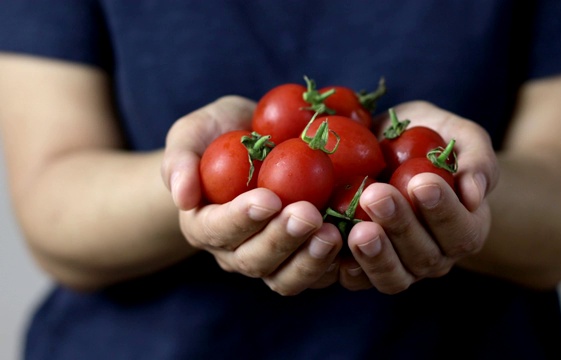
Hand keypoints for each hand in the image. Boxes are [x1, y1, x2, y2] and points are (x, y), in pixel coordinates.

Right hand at [161, 96, 342, 294]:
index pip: (217, 229)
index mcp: (204, 224)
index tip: (268, 199)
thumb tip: (182, 195)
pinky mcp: (302, 258)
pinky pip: (317, 273)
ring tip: (333, 234)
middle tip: (308, 215)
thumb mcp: (192, 134)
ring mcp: (271, 259)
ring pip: (286, 277)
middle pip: (254, 260)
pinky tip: (354, 241)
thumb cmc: (218, 135)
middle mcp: (235, 251)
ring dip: (310, 260)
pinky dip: (335, 263)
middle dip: (281, 240)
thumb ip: (179, 159)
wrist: (253, 143)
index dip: (241, 219)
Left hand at [339, 101, 498, 293]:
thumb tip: (475, 193)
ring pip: (391, 277)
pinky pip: (355, 279)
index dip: (443, 212)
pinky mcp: (363, 269)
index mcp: (465, 230)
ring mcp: (399, 267)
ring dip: (374, 255)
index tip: (422, 182)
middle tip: (376, 195)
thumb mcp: (460, 135)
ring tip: (356, 229)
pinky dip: (339, 266)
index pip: (462, 233)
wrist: (387, 146)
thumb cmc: (431, 138)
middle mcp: (435, 257)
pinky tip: (328, 243)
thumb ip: (477, 159)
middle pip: (423, 257)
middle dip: (400, 227)